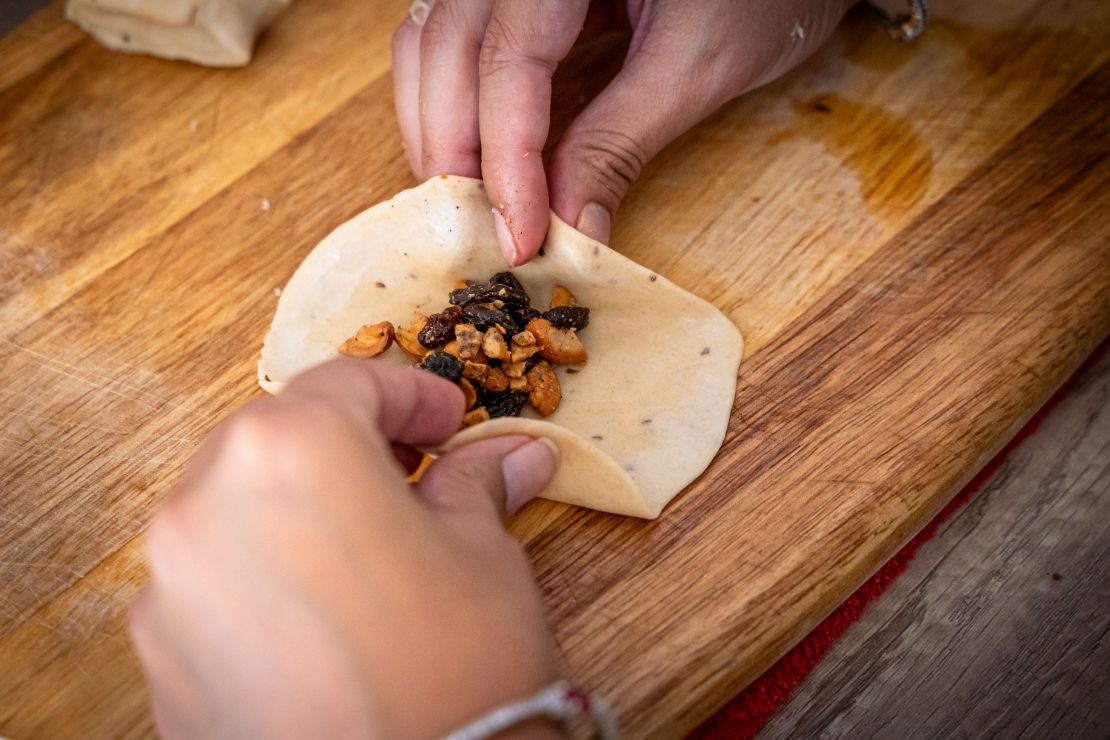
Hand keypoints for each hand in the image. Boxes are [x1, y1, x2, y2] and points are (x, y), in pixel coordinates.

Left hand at [129, 359, 560, 738]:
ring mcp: (171, 583)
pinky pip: (212, 581)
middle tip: (415, 476)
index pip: (349, 382)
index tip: (449, 422)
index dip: (412, 395)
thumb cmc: (458, 674)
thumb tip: (509, 456)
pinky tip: (323, 612)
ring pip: (236, 506)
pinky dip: (262, 574)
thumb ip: (477, 486)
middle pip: (279, 435)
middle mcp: (207, 501)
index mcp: (294, 449)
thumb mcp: (485, 556)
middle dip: (351, 447)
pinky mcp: (160, 655)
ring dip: (300, 508)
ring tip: (368, 548)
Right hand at [393, 0, 852, 263]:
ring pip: (432, 38)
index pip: (508, 60)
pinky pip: (455, 34)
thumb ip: (620, 143)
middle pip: (446, 46)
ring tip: (466, 197)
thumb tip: (566, 224)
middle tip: (478, 231)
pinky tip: (471, 147)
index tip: (517, 237)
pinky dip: (452, 94)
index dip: (506, 159)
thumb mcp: (698, 65)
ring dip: (437, 121)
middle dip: (452, 147)